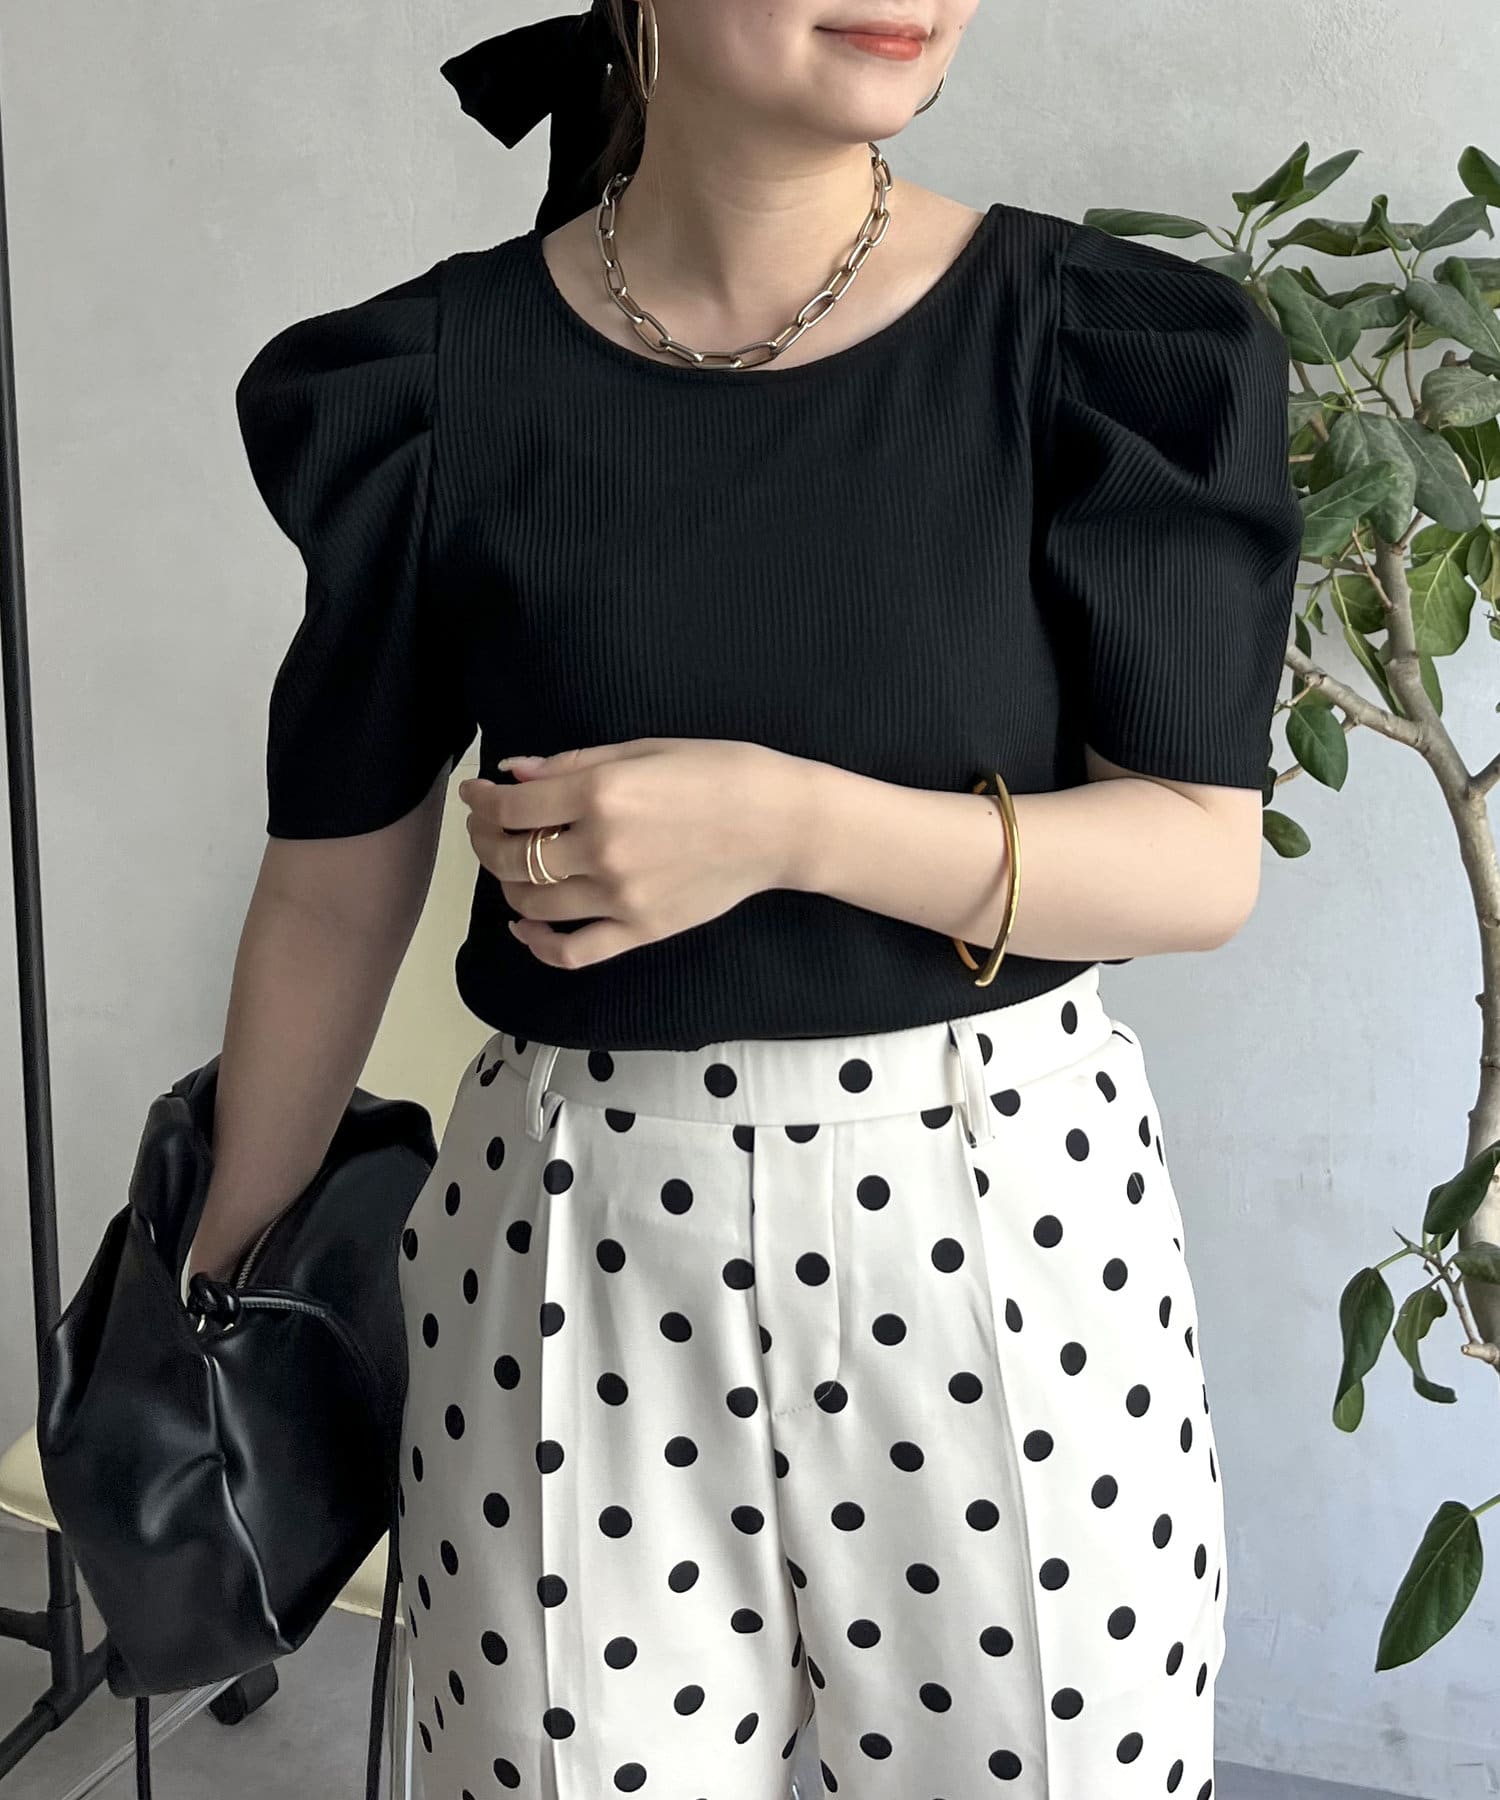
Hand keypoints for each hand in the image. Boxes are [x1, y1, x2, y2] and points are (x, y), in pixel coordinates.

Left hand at [458, 739, 807, 968]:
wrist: (783, 824)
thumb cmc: (722, 772)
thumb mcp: (646, 748)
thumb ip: (573, 763)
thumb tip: (514, 773)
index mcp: (602, 793)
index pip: (511, 806)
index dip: (481, 800)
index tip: (477, 793)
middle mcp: (603, 847)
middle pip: (510, 857)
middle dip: (485, 840)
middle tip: (487, 827)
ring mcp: (620, 896)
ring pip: (531, 903)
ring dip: (506, 884)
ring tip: (511, 864)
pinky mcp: (640, 930)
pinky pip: (572, 951)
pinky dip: (537, 943)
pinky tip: (525, 926)